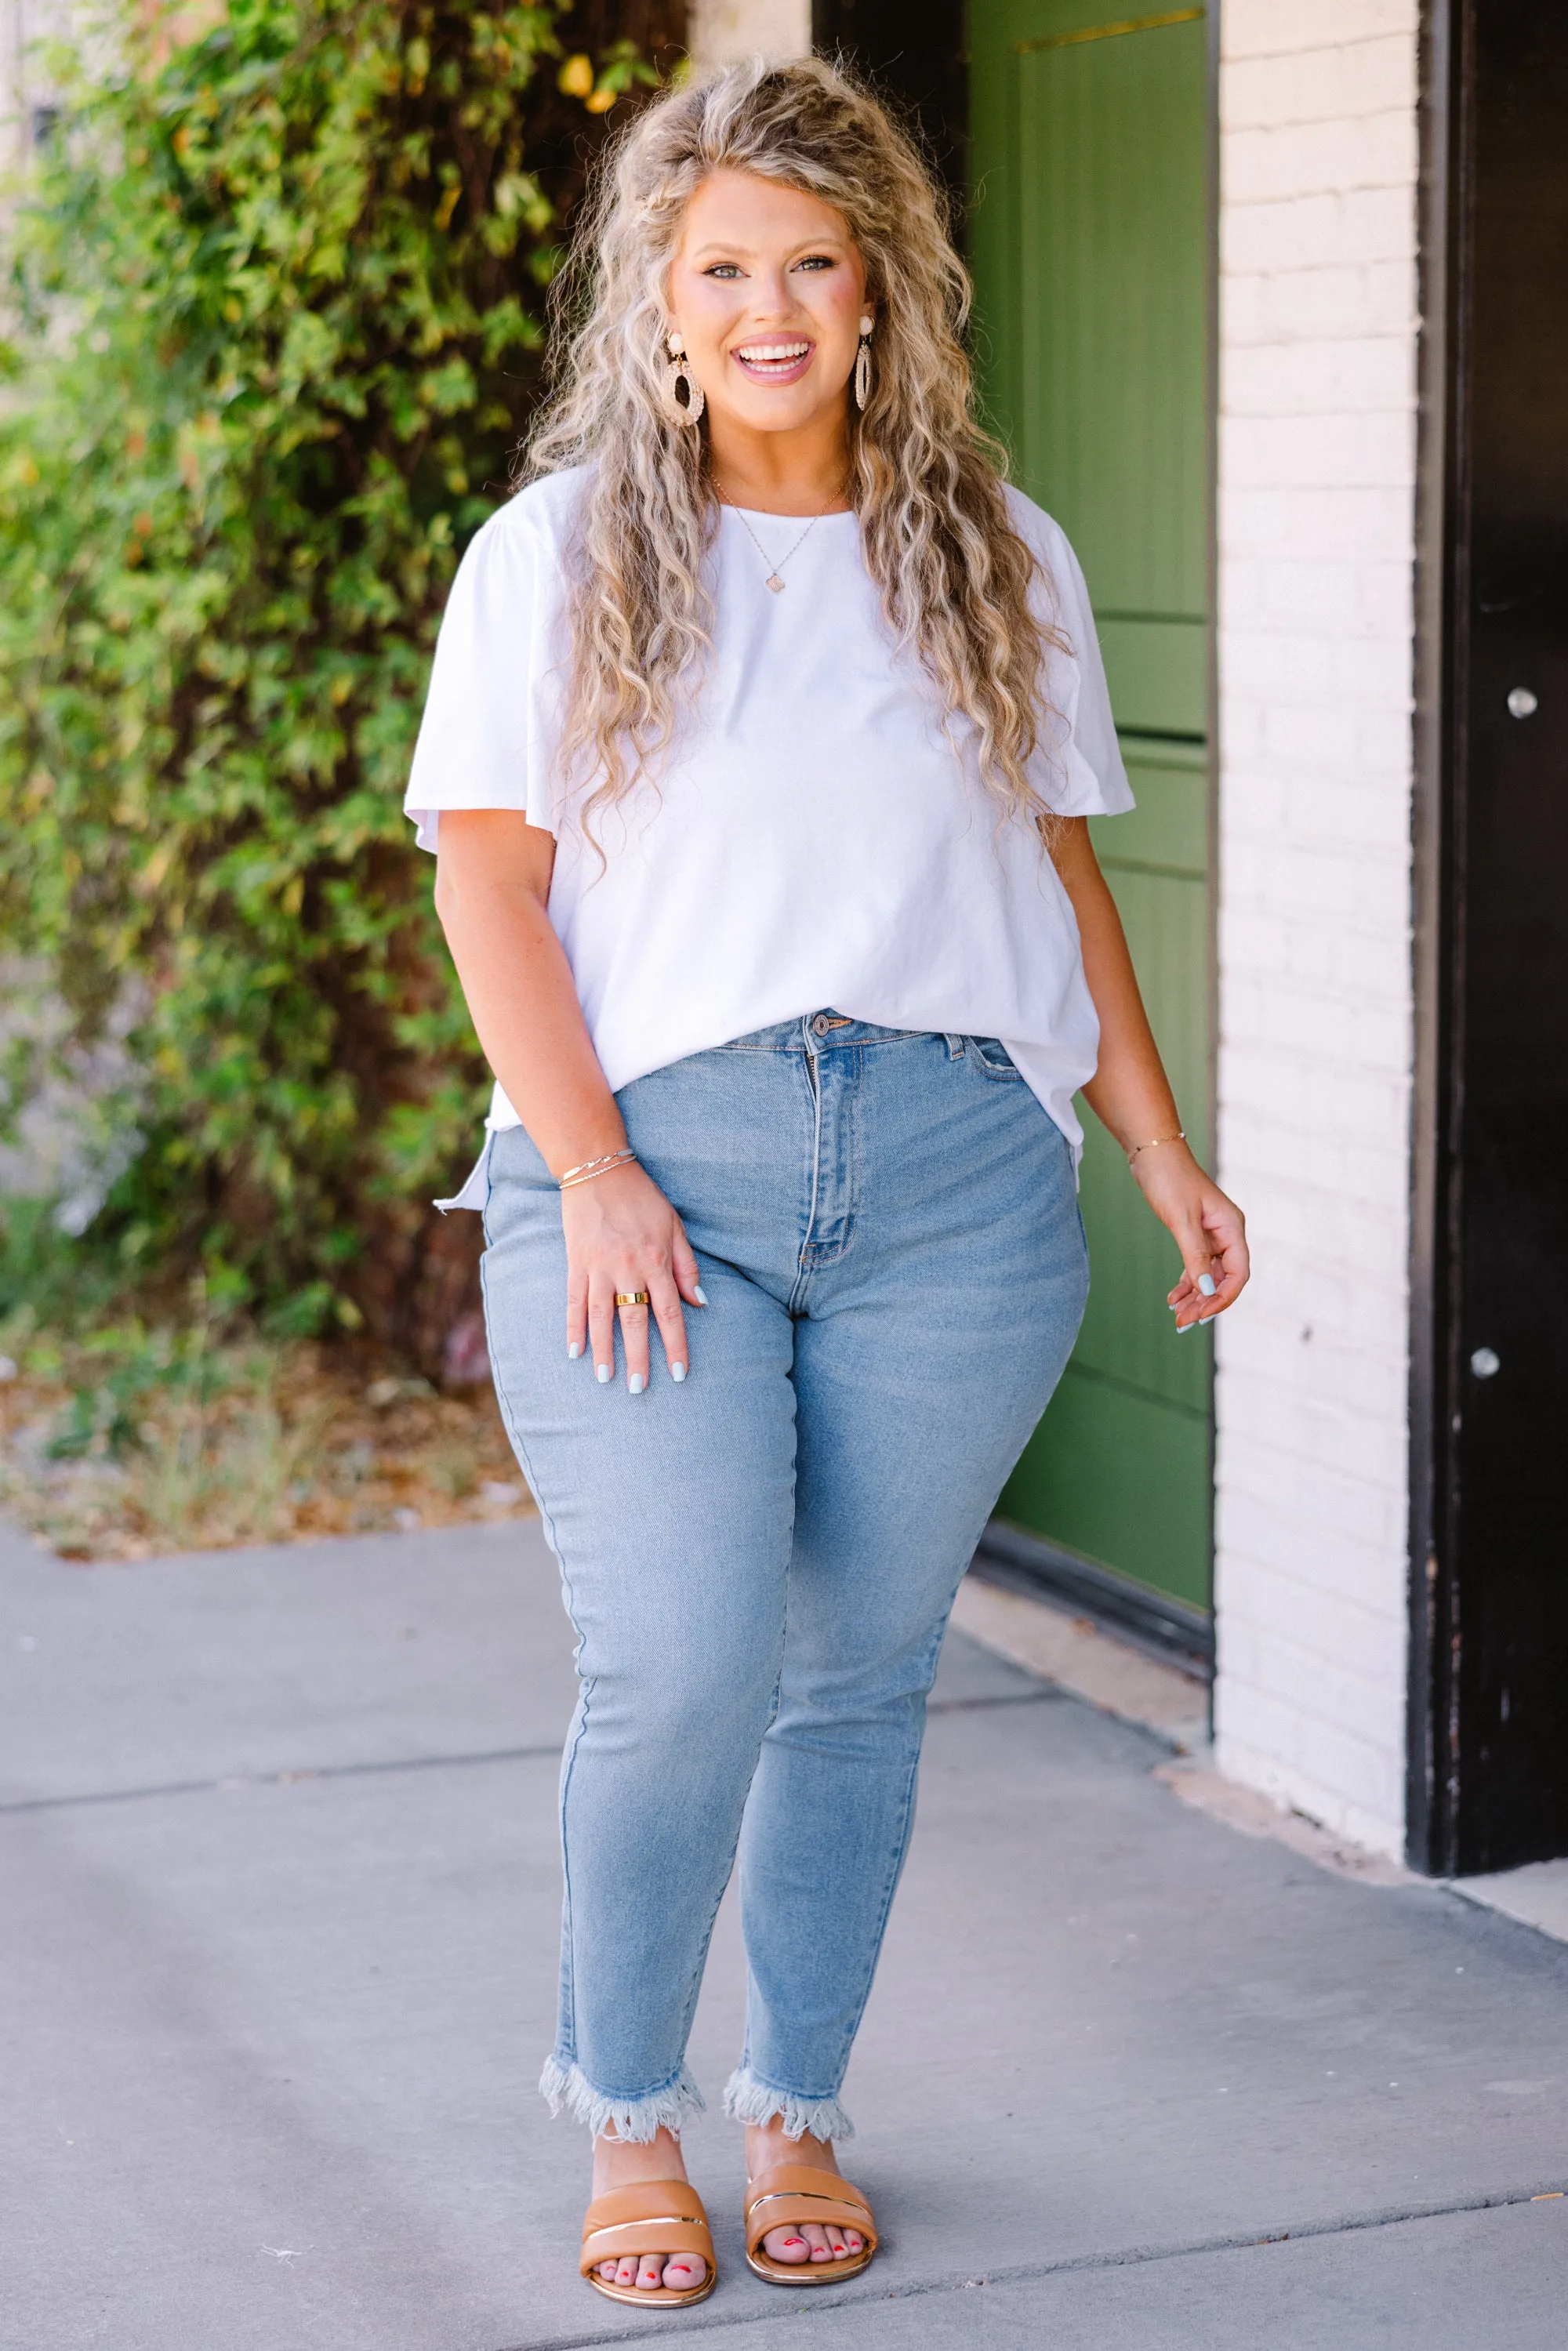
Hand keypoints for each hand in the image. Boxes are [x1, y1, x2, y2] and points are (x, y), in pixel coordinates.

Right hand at [561, 1162, 704, 1389]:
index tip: (679, 1373)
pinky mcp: (576, 1263)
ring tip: (605, 1378)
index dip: (675, 1345)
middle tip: (640, 1389)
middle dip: (639, 1358)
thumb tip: (700, 1302)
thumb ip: (686, 1266)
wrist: (599, 1169)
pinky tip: (574, 1351)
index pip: (669, 1313)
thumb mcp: (674, 1226)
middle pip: (635, 1321)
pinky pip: (574, 1301)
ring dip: (604, 1350)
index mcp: (657, 1261)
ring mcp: (599, 1267)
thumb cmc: (642, 1198)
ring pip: (602, 1317)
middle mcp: (629, 1268)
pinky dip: (574, 1327)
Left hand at [1129, 1141, 1248, 1332]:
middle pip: (1224, 1278)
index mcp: (1232, 1228)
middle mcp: (1226, 1233)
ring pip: (1209, 1275)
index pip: (1238, 1273)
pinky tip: (1174, 1297)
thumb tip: (1207, 1290)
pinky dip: (1187, 1282)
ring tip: (1177, 1316)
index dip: (1223, 1297)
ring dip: (1195, 1296)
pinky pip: (1196, 1265)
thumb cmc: (1170, 1179)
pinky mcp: (1194, 1233)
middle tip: (1183, 1322)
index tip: (1202, 1314)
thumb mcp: (1182, 1220)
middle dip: (1206, 1302)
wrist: (1153, 1153)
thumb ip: (1195, 1256)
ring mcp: (1211, 1234)